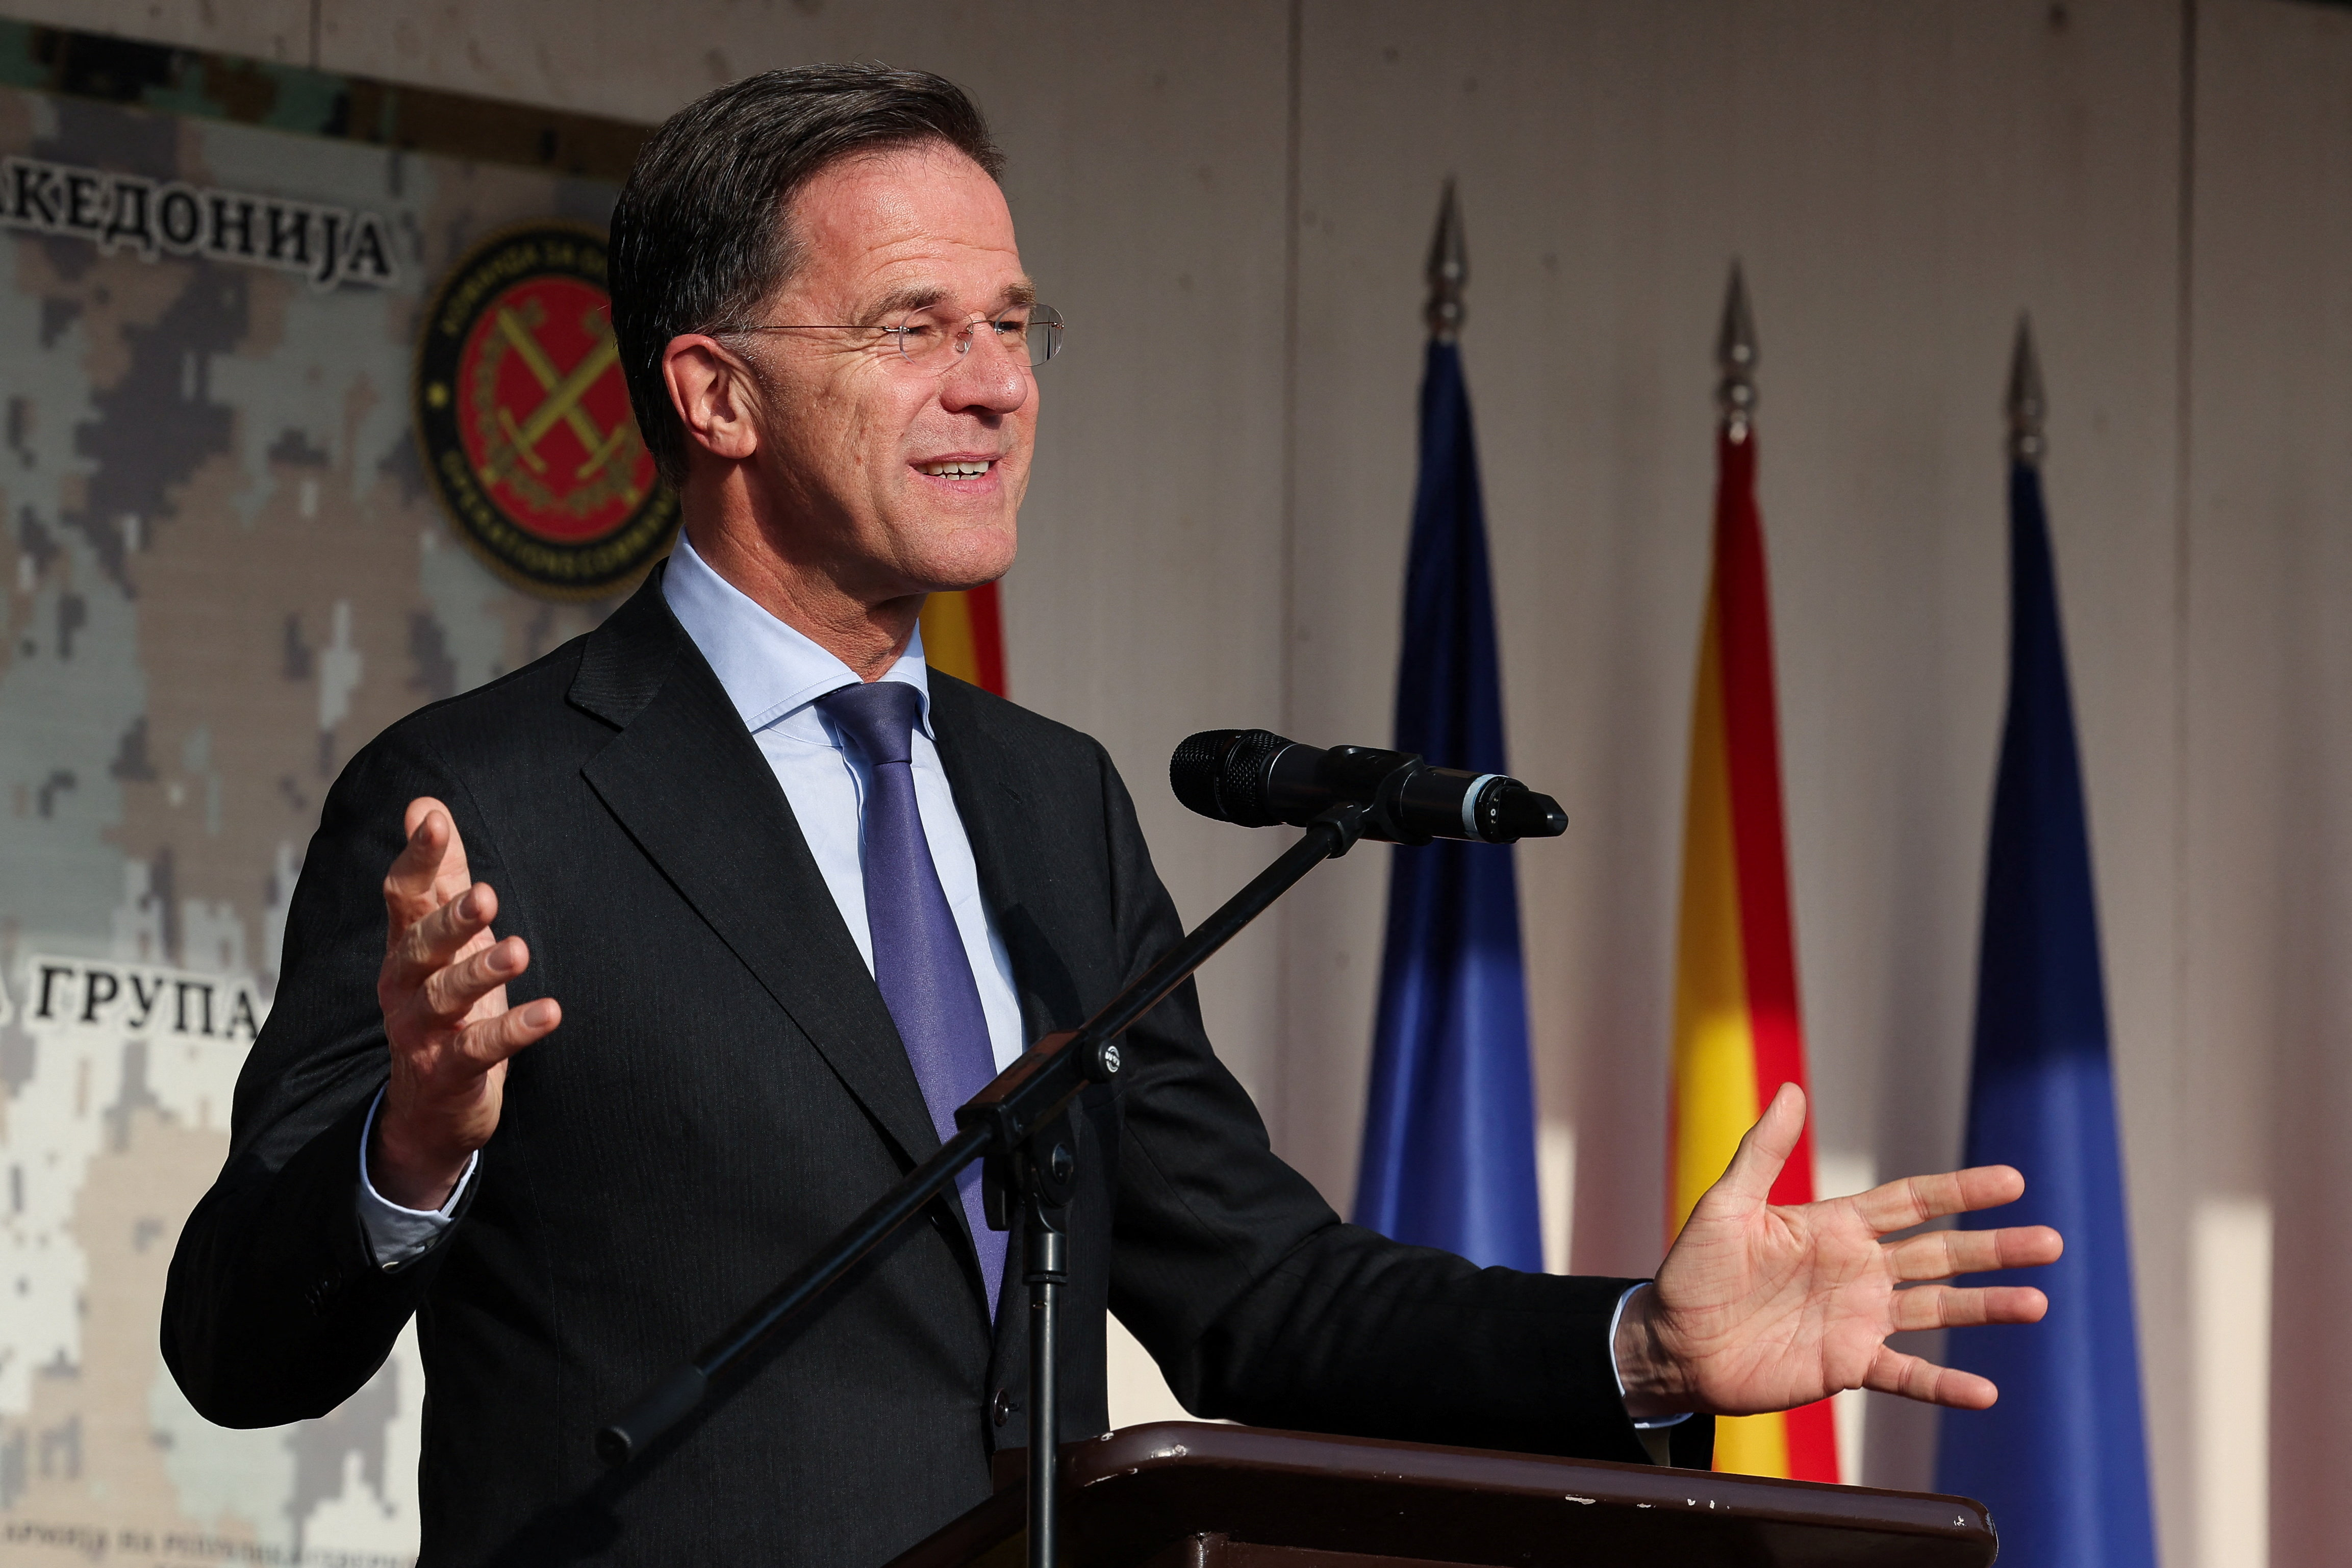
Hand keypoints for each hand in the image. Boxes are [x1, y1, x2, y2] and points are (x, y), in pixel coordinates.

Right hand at [369, 797, 560, 1209]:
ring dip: (480, 972)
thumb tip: (424, 802)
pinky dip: (513, 1030)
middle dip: (451, 921)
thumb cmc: (443, 1001)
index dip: (417, 858)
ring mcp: (419, 1031)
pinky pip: (477, 1048)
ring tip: (518, 950)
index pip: (403, 895)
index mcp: (405, 946)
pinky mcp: (446, 1071)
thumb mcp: (444, 936)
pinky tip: (550, 1012)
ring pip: (444, 997)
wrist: (428, 1105)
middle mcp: (402, 985)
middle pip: (419, 946)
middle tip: (488, 896)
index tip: (434, 821)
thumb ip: (441, 873)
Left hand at [1613, 1082, 2060, 1418]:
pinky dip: (1944, 1385)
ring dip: (1986, 1307)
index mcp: (1835, 1227)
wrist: (1672, 1341)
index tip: (2012, 1181)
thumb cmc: (1693, 1270)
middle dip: (1994, 1247)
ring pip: (1937, 1309)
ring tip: (2035, 1302)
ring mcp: (1858, 1319)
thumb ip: (1763, 1151)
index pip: (1912, 1202)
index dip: (1961, 1192)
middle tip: (2051, 1241)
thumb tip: (1791, 1089)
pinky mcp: (1847, 1365)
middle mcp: (1858, 1271)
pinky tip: (1984, 1391)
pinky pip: (1906, 1375)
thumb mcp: (1726, 1204)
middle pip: (1941, 1253)